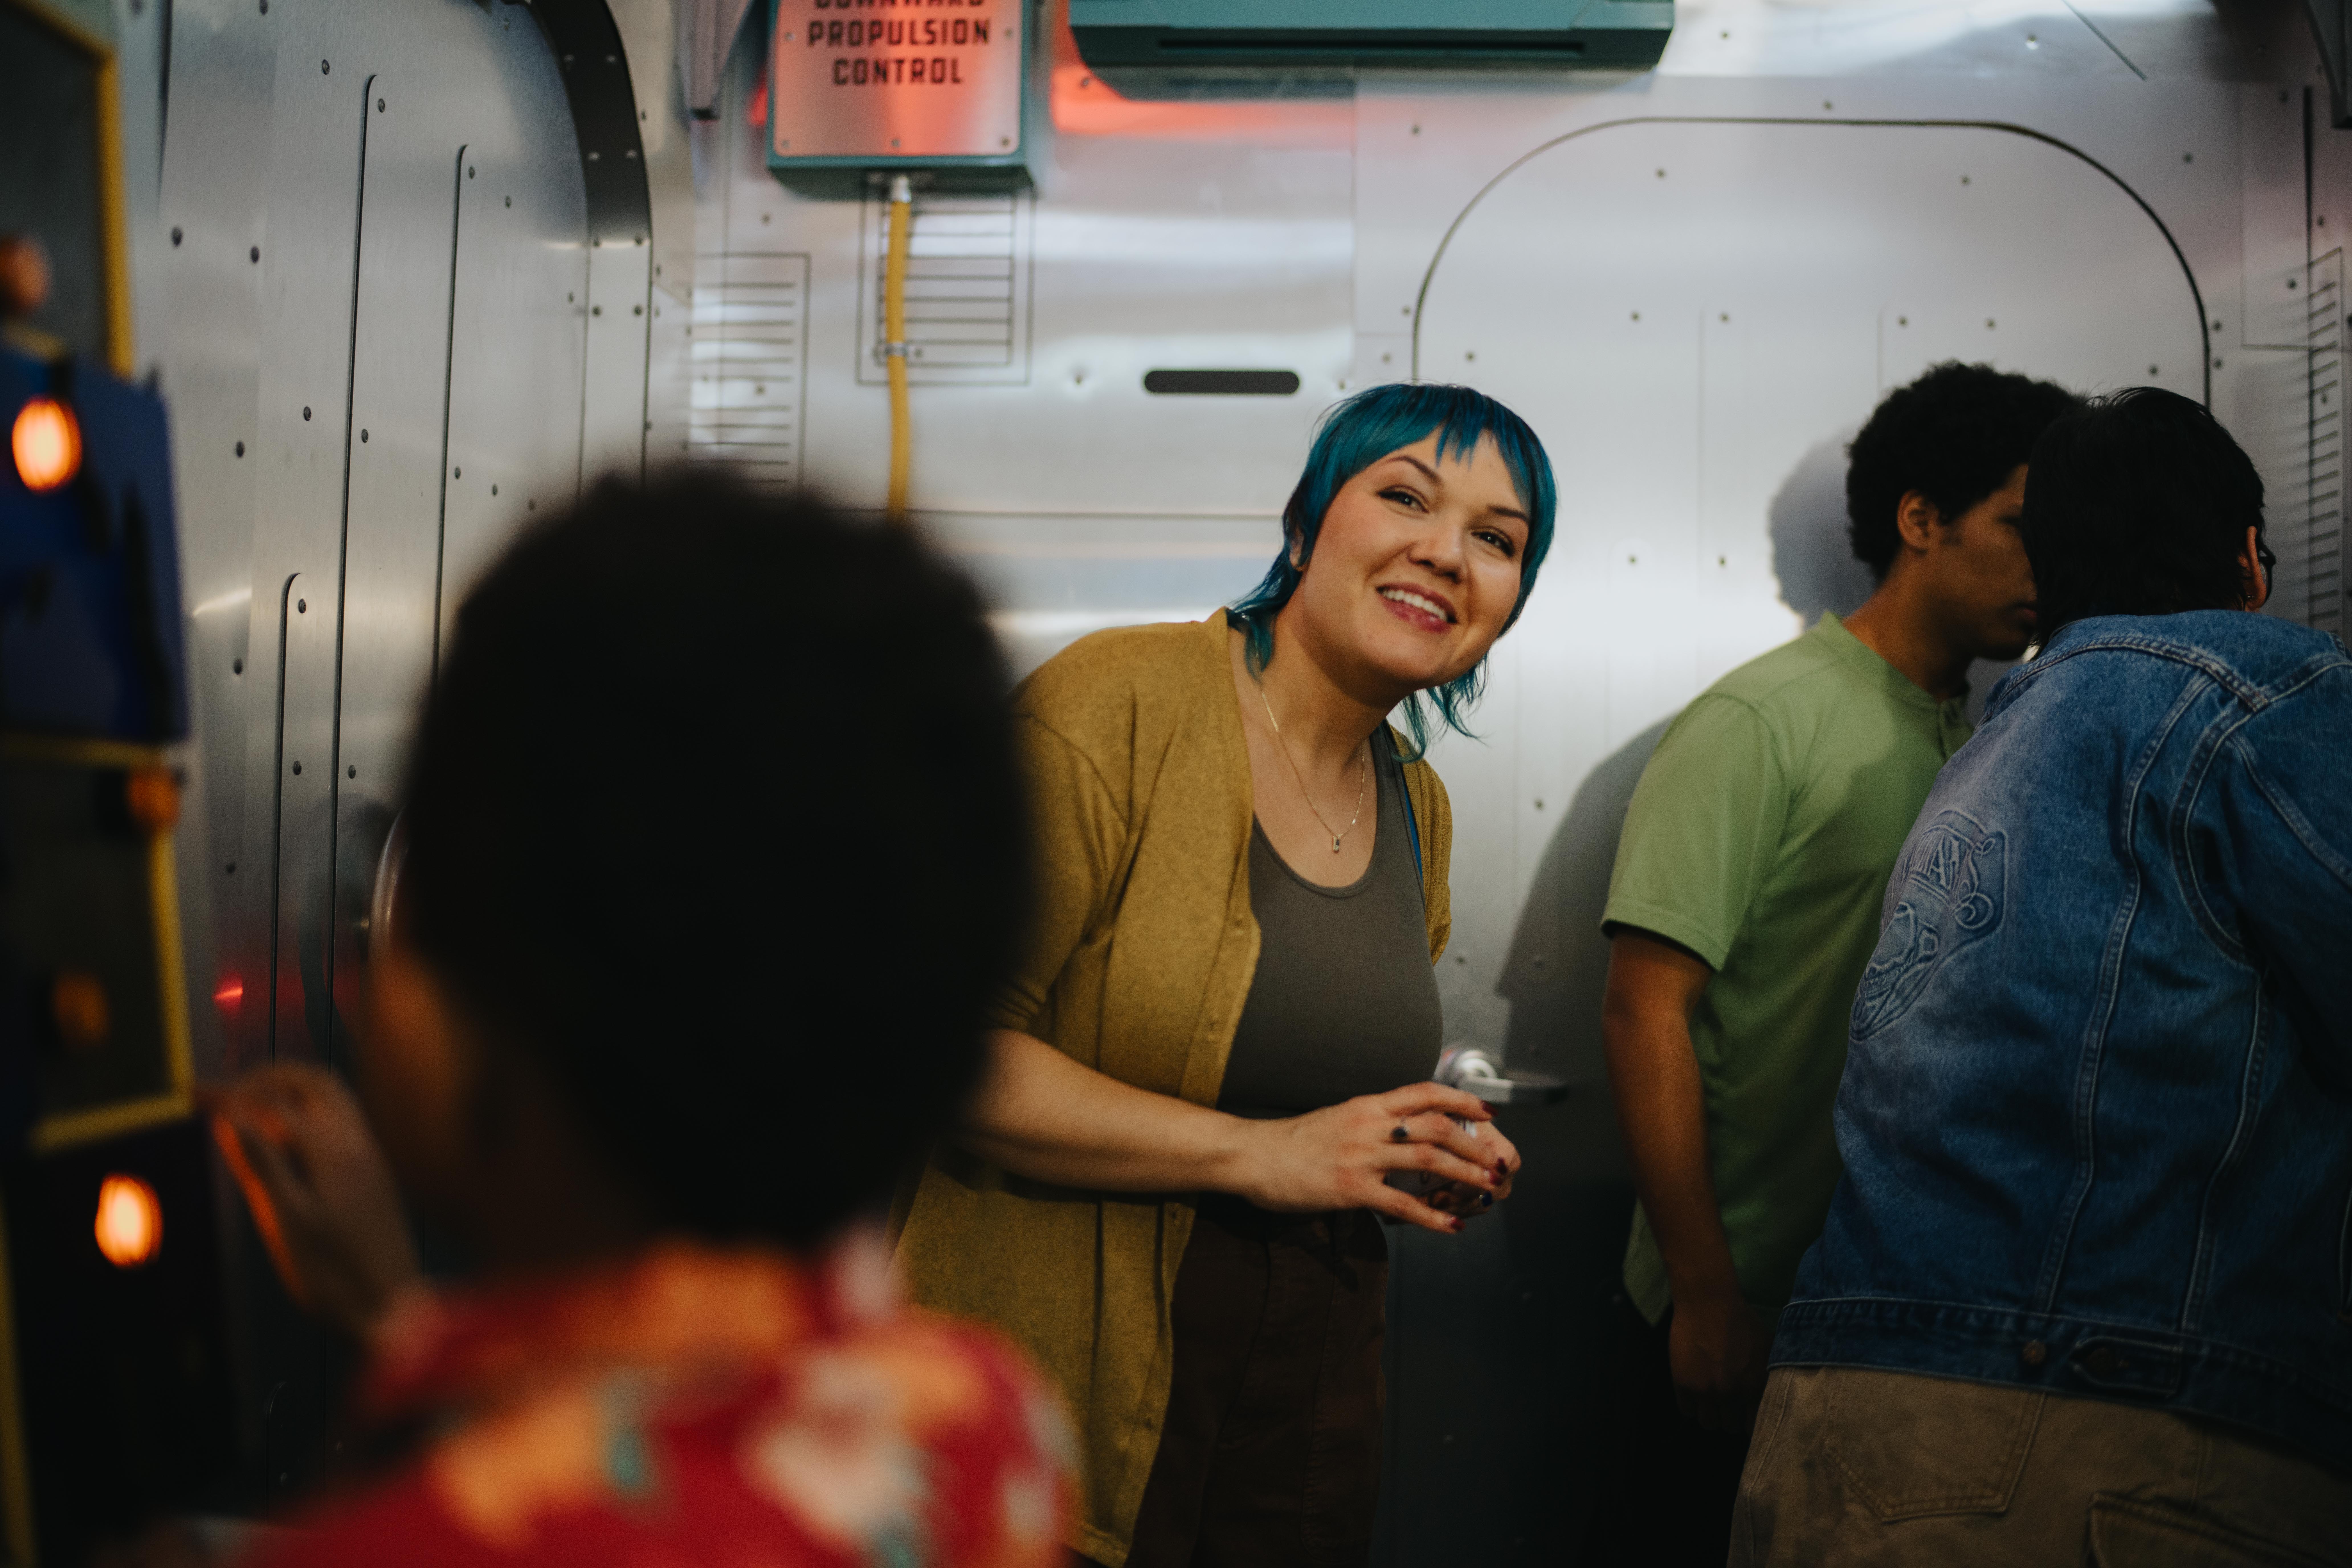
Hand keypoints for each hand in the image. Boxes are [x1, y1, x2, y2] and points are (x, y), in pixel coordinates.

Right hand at [203, 1064, 423, 1339]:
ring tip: (248, 1103)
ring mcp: (370, 1154)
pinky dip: (308, 1110)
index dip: (228, 1094)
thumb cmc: (334, 1272)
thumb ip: (262, 1165)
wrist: (392, 1306)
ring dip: (289, 1089)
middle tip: (222, 1090)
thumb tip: (231, 1117)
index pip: (272, 1104)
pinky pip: (342, 1120)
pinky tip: (284, 1134)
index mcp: (333, 1150)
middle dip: (265, 1076)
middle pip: (312, 1082)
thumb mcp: (288, 1221)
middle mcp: (357, 1141)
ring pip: (332, 1097)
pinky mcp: (373, 1171)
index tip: (189, 1091)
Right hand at [1231, 1082, 1520, 1234]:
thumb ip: (1370, 1122)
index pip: (1423, 1092)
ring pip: (1427, 1159)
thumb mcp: (1337, 1119)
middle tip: (1497, 1161)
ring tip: (1487, 1187)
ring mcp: (1360, 1156)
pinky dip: (1431, 1216)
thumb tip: (1400, 1129)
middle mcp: (1368, 1125)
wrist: (1251, 1155)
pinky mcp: (1350, 1189)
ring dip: (1464, 1174)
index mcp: (1366, 1105)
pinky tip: (1451, 1226)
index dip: (1461, 1099)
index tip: (1487, 1111)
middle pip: (1435, 1125)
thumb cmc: (1292, 1142)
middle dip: (1473, 1143)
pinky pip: (1400, 1203)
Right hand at [1668, 1290, 1767, 1433]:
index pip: (1753, 1426)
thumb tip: (1778, 1393)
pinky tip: (1694, 1393)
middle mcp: (1731, 1394)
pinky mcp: (1683, 1383)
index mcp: (1754, 1387)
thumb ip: (1772, 1374)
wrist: (1708, 1302)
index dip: (1748, 1422)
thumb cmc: (1741, 1321)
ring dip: (1709, 1414)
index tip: (1743, 1415)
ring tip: (1709, 1402)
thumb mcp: (1767, 1347)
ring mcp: (1705, 1390)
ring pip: (1707, 1423)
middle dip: (1728, 1417)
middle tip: (1725, 1406)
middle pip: (1729, 1426)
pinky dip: (1690, 1405)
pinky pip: (1686, 1410)